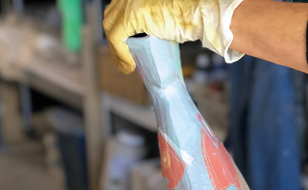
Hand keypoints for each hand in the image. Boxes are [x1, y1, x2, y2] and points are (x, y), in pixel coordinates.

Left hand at [103, 0, 243, 73]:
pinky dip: (121, 55)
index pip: (117, 10)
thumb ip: (153, 20)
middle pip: (110, 17)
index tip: (125, 46)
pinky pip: (117, 39)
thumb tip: (148, 36)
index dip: (118, 29)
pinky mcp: (129, 17)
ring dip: (117, 50)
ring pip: (110, 29)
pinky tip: (129, 66)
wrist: (196, 11)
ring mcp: (127, 4)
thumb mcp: (164, 16)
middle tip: (124, 58)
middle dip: (115, 40)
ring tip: (128, 65)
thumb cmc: (189, 14)